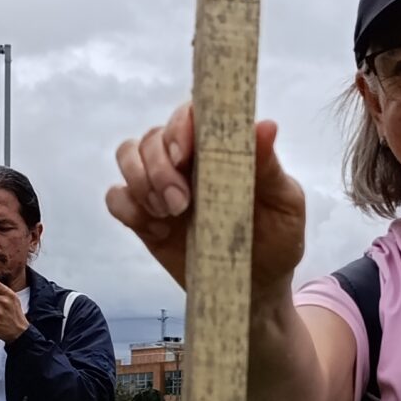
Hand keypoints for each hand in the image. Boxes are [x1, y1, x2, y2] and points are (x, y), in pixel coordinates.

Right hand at [109, 101, 304, 301]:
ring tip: (168, 214)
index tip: (184, 155)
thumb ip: (269, 167)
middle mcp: (186, 159)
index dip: (179, 126)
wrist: (257, 286)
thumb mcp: (284, 204)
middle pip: (152, 137)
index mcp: (220, 147)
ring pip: (128, 156)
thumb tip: (265, 126)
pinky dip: (126, 207)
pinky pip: (116, 197)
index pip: (190, 114)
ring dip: (140, 181)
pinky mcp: (144, 216)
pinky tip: (155, 229)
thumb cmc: (277, 239)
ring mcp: (161, 186)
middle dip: (158, 167)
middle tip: (181, 203)